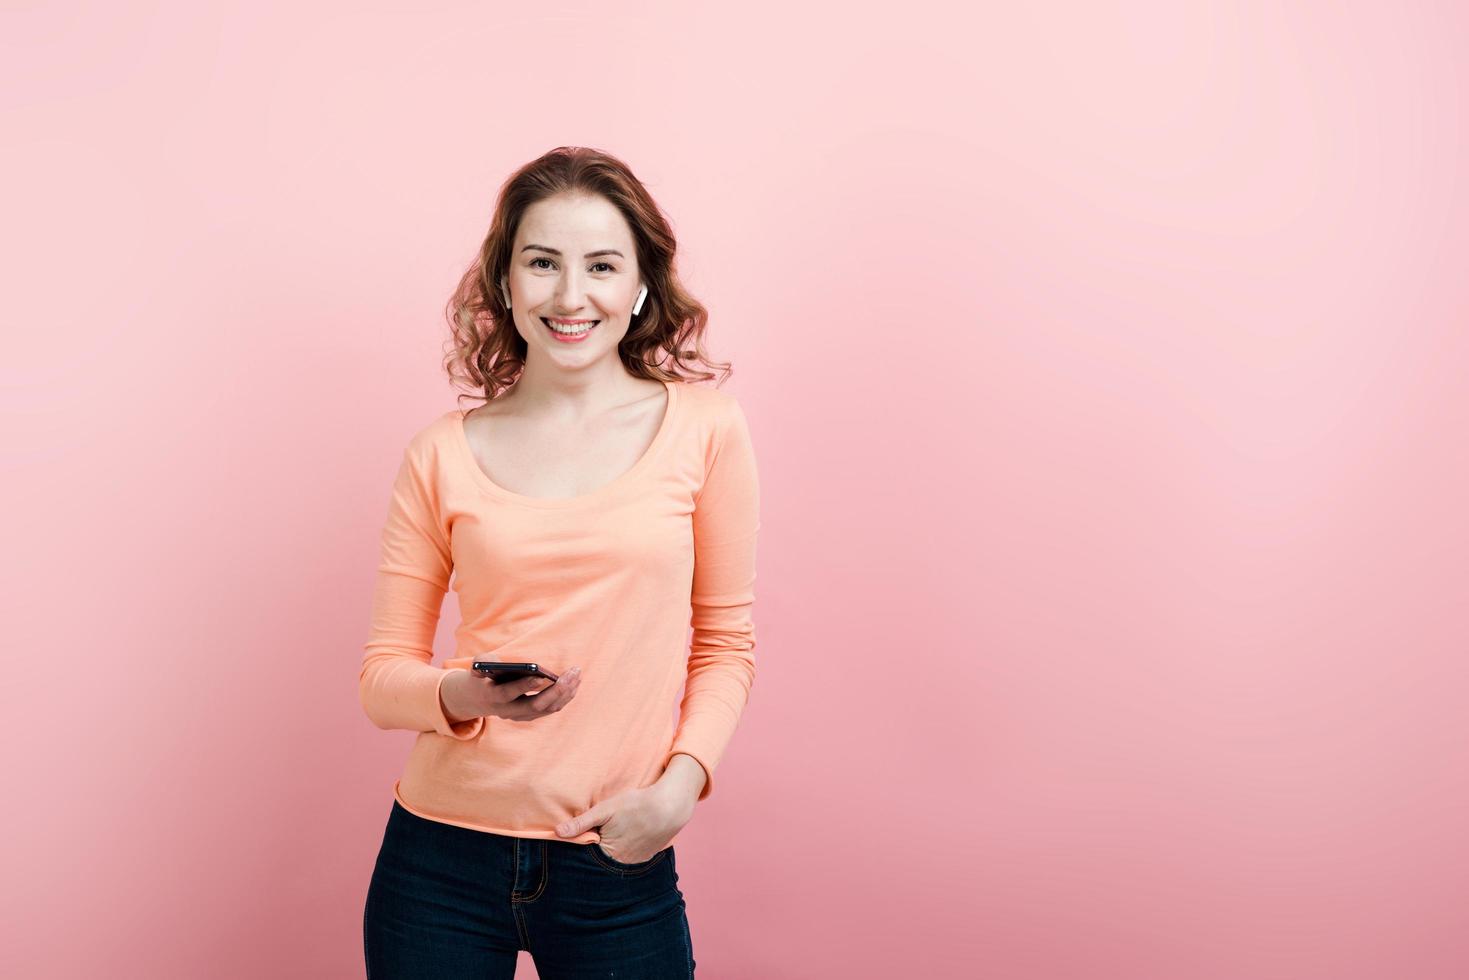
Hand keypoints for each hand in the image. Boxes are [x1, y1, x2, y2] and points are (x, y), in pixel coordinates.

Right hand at [441, 666, 581, 722]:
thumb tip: (493, 664)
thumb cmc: (482, 676)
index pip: (510, 694)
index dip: (525, 686)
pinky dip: (565, 696)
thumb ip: (482, 662)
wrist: (480, 699)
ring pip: (548, 708)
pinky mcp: (532, 715)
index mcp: (494, 697)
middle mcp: (509, 711)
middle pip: (535, 706)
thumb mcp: (477, 666)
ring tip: (576, 674)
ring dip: (565, 693)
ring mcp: (521, 715)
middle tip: (572, 674)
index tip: (542, 677)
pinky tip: (574, 682)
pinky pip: (552, 708)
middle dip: (556, 691)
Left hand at [555, 782, 694, 863]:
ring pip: (616, 861)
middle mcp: (621, 864)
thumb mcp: (605, 809)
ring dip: (612, 853)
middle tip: (601, 834)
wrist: (670, 806)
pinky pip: (631, 859)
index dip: (583, 848)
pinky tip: (628, 838)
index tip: (582, 839)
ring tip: (615, 835)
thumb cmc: (636, 805)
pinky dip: (626, 851)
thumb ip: (582, 823)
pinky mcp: (647, 857)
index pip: (587, 858)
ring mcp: (636, 862)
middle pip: (601, 861)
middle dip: (596, 852)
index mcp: (608, 854)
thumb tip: (557, 832)